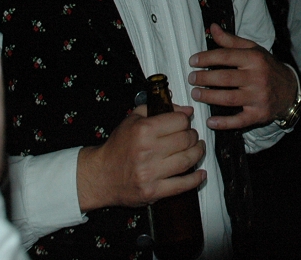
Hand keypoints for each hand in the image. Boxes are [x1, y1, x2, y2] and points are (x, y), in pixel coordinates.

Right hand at [76, 104, 205, 211]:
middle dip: (193, 136)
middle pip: (186, 140)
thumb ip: (158, 109)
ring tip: (197, 149)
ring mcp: (150, 173)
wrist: (100, 175)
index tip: (185, 123)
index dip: (186, 121)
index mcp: (143, 131)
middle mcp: (147, 151)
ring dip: (198, 153)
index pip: (180, 121)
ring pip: (187, 160)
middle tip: (192, 137)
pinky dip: (195, 179)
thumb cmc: (118, 146)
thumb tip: (186, 111)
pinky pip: (181, 185)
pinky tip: (201, 173)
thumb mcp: (132, 119)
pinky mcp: (152, 192)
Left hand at [188, 23, 296, 129]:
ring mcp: (258, 97)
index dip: (206, 58)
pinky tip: (210, 121)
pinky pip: (239, 120)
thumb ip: (231, 41)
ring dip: (209, 97)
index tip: (192, 61)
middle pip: (225, 78)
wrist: (289, 89)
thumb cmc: (266, 66)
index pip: (226, 56)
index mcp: (254, 59)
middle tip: (191, 78)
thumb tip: (213, 27)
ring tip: (195, 94)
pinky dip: (224, 123)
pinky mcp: (259, 114)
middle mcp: (257, 77)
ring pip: (229, 98)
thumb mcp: (252, 50)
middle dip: (204, 78)